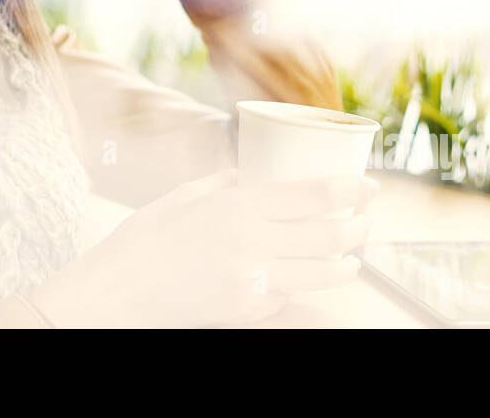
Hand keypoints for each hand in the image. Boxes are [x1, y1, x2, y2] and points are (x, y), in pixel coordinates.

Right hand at [30, 167, 377, 327]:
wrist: (119, 291)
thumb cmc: (148, 236)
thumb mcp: (189, 194)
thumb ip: (232, 184)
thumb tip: (263, 178)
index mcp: (239, 205)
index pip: (315, 196)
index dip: (351, 190)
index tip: (370, 185)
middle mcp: (252, 243)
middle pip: (329, 235)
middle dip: (358, 226)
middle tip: (366, 220)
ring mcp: (253, 282)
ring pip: (322, 273)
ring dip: (346, 263)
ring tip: (352, 257)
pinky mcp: (248, 311)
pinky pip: (290, 297)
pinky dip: (303, 287)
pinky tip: (308, 278)